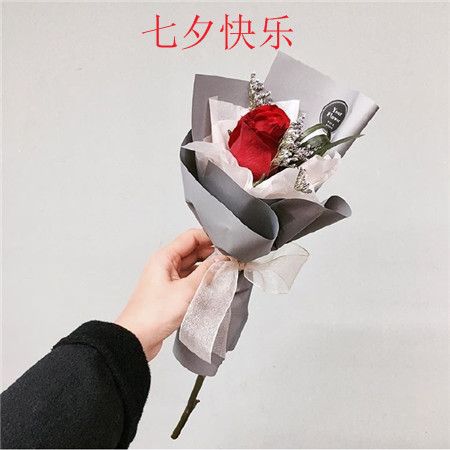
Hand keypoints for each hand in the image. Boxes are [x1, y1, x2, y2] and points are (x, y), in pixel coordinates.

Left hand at [115, 228, 227, 360]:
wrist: (137, 339)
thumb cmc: (152, 314)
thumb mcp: (186, 290)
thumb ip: (206, 273)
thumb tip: (221, 261)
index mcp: (164, 258)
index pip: (190, 237)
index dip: (209, 237)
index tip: (226, 244)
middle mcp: (165, 265)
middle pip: (192, 250)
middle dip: (211, 253)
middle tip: (228, 260)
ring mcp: (168, 279)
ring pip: (192, 266)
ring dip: (207, 268)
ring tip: (223, 272)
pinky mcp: (171, 293)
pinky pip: (190, 280)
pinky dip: (201, 280)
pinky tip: (213, 285)